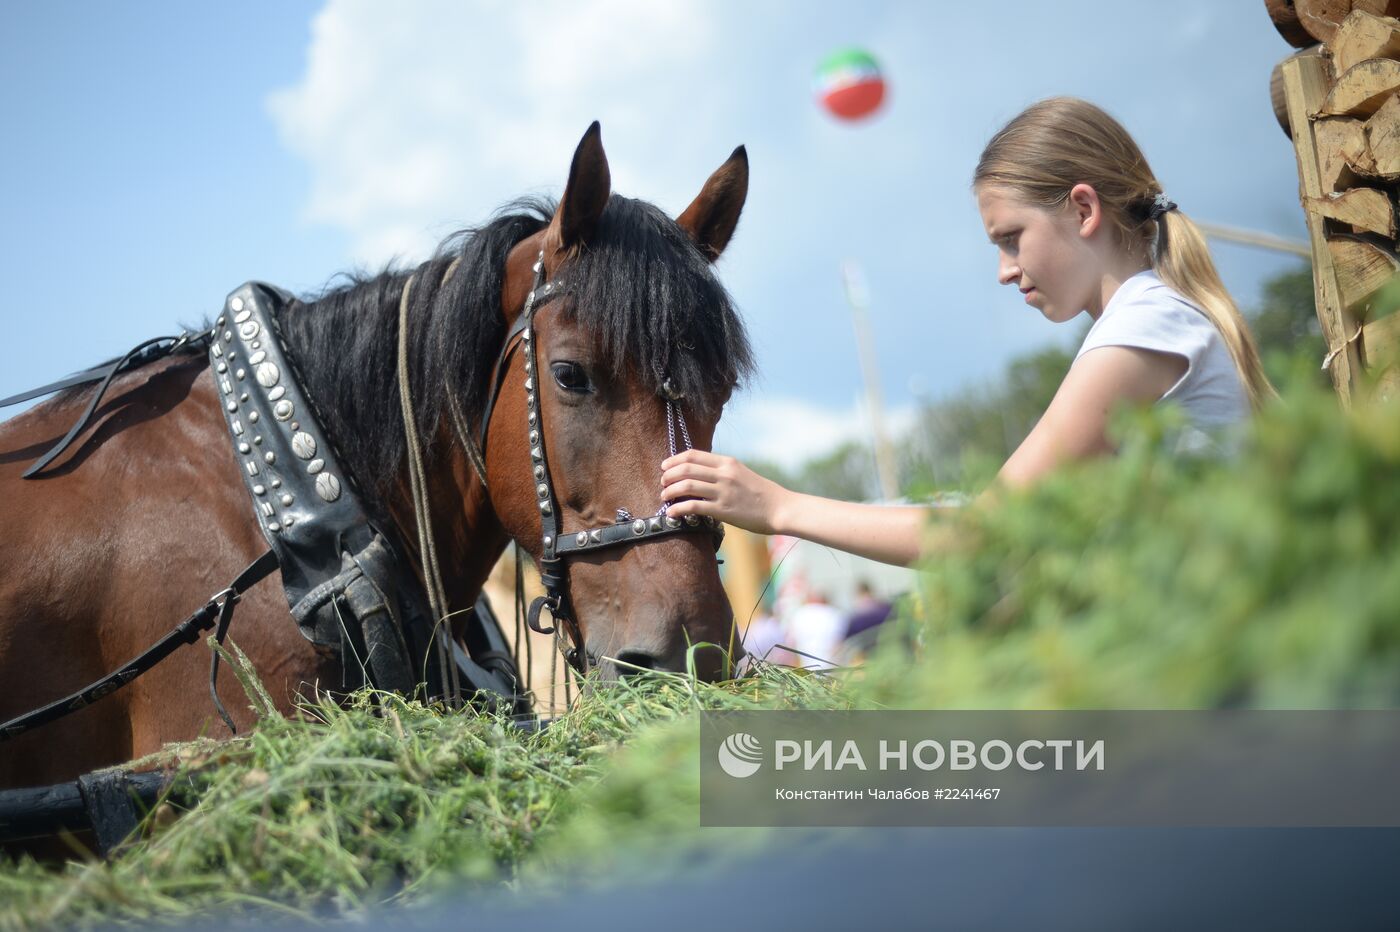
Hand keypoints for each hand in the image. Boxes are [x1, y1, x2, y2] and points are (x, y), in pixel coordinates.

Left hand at [660, 449, 789, 535]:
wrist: (780, 508)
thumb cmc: (762, 493)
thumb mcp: (742, 473)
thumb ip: (722, 471)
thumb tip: (701, 473)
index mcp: (727, 462)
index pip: (693, 455)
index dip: (674, 460)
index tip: (665, 466)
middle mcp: (724, 474)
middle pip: (686, 468)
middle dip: (668, 475)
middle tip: (662, 483)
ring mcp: (723, 491)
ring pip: (686, 485)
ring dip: (669, 491)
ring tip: (664, 497)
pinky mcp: (723, 510)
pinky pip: (693, 506)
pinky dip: (678, 509)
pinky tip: (672, 512)